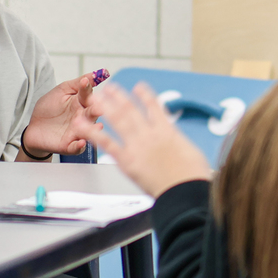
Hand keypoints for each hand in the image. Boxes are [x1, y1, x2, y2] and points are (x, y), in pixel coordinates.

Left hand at [23, 72, 104, 156]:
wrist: (34, 128)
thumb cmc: (49, 108)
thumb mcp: (61, 91)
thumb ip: (77, 83)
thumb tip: (96, 74)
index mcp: (81, 103)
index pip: (87, 94)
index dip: (87, 88)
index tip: (86, 82)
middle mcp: (83, 117)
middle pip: (92, 113)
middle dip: (97, 110)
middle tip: (99, 107)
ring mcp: (78, 132)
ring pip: (89, 130)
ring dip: (92, 128)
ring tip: (96, 126)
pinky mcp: (70, 145)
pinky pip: (77, 147)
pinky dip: (80, 145)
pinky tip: (81, 142)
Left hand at [84, 83, 211, 197]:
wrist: (185, 191)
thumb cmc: (192, 177)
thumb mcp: (191, 154)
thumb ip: (179, 145)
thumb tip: (178, 144)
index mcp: (167, 131)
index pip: (154, 107)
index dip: (145, 95)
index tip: (139, 87)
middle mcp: (150, 134)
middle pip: (131, 110)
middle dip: (119, 97)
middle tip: (109, 87)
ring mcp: (138, 146)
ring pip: (118, 120)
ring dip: (106, 106)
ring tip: (95, 97)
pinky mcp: (127, 161)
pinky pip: (107, 144)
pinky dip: (95, 133)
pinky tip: (85, 126)